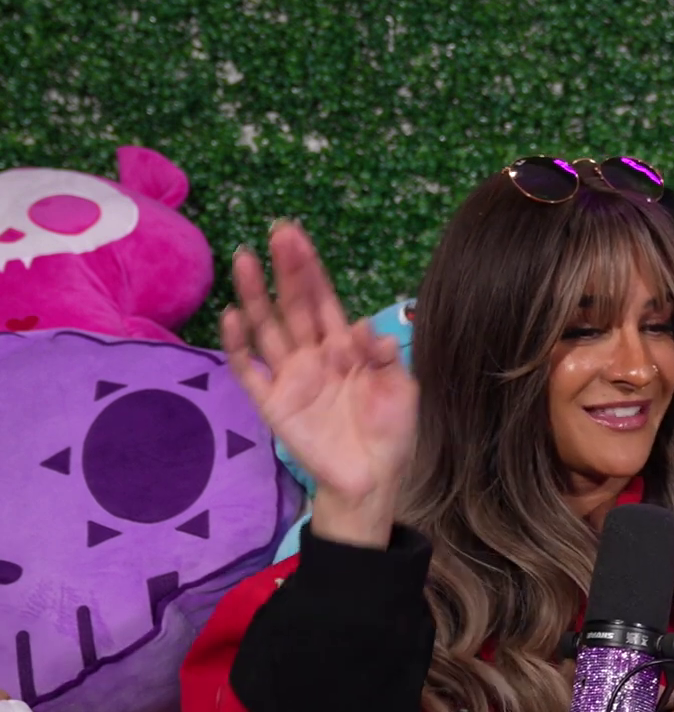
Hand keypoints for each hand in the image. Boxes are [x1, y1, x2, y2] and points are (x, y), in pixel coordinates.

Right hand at [222, 222, 416, 543]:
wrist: (374, 478)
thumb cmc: (391, 432)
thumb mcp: (402, 390)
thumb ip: (385, 358)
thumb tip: (364, 327)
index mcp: (344, 348)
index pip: (323, 299)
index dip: (309, 268)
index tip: (295, 235)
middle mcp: (313, 355)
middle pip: (293, 305)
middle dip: (285, 270)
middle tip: (275, 233)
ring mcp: (290, 377)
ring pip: (267, 328)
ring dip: (256, 295)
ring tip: (245, 261)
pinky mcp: (273, 403)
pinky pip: (249, 371)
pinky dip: (238, 346)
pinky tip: (233, 318)